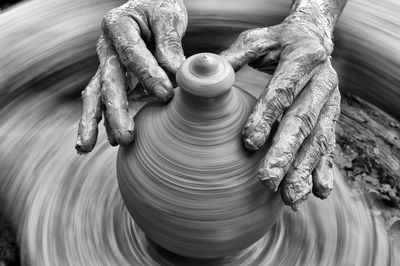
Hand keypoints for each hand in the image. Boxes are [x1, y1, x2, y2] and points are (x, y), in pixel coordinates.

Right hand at [76, 0, 186, 152]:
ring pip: (96, 94)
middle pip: (108, 81)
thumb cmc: (159, 10)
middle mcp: (107, 47)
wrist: (148, 10)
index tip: (166, 94)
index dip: (147, 74)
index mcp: (119, 25)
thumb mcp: (168, 15)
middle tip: (126, 136)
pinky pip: (101, 100)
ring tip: (85, 147)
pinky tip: (97, 141)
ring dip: (93, 122)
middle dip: (115, 110)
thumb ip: (170, 41)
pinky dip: (98, 121)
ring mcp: (106, 65)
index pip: (132, 53)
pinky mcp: (111, 78)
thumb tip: (176, 73)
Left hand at [221, 10, 339, 209]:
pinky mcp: (333, 117)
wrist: (314, 38)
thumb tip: (200, 75)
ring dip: (305, 171)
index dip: (267, 115)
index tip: (249, 142)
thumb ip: (233, 57)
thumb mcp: (256, 40)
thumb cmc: (277, 42)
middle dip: (286, 153)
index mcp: (303, 57)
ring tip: (291, 198)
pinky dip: (324, 170)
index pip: (283, 89)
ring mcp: (331, 102)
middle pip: (303, 121)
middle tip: (266, 181)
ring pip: (319, 140)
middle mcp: (323, 81)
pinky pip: (330, 146)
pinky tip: (318, 193)